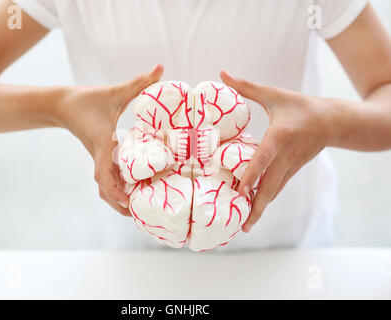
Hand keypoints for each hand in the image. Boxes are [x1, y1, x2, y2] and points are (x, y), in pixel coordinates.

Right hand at [53, 65, 163, 215]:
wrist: (61, 105)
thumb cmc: (86, 100)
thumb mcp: (114, 92)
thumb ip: (138, 82)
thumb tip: (161, 68)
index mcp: (101, 145)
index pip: (104, 172)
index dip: (114, 188)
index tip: (128, 201)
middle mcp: (99, 157)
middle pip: (104, 189)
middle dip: (120, 204)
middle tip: (141, 215)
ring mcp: (97, 160)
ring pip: (105, 188)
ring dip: (118, 201)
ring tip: (139, 211)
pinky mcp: (99, 159)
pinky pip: (107, 179)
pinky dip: (118, 190)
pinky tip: (133, 192)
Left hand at [220, 70, 334, 231]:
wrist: (332, 121)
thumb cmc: (299, 106)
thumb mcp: (273, 94)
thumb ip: (245, 87)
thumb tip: (221, 72)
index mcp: (280, 135)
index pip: (264, 157)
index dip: (252, 173)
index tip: (240, 190)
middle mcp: (286, 155)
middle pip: (271, 185)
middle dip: (257, 206)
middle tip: (243, 226)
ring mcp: (291, 166)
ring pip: (274, 191)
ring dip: (261, 209)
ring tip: (245, 226)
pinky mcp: (292, 171)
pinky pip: (277, 188)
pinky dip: (266, 201)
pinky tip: (255, 212)